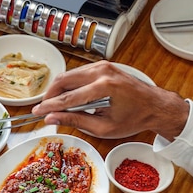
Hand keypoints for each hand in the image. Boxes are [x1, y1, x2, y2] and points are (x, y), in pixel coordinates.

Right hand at [31, 61, 188, 139]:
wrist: (155, 106)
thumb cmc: (134, 118)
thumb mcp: (103, 127)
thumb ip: (75, 121)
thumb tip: (53, 118)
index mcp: (104, 87)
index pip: (67, 97)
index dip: (49, 106)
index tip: (37, 113)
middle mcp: (102, 72)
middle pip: (63, 80)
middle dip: (50, 95)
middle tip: (43, 109)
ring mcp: (103, 66)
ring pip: (68, 75)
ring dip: (58, 90)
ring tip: (54, 105)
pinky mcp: (103, 66)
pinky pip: (78, 73)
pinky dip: (69, 84)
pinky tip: (67, 97)